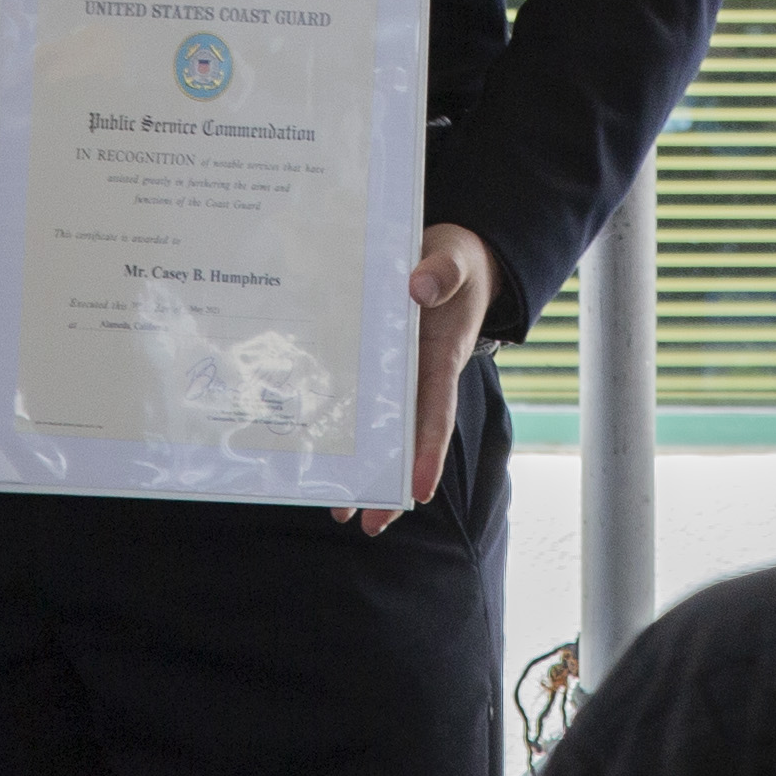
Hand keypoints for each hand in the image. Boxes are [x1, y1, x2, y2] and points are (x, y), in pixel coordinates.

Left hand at [341, 222, 495, 536]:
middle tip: (368, 524)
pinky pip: (359, 400)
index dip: (428, 452)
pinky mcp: (374, 362)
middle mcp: (418, 375)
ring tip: (339, 512)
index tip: (418, 490)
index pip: (436, 412)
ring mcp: (396, 374)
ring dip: (364, 468)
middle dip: (390, 483)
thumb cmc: (455, 259)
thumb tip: (419, 288)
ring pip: (380, 430)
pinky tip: (320, 456)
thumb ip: (442, 270)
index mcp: (440, 357)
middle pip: (405, 439)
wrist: (448, 252)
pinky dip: (345, 429)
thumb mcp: (454, 256)